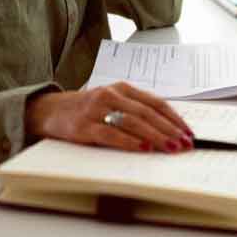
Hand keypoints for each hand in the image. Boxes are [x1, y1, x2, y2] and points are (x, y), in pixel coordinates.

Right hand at [25, 82, 194, 152]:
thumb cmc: (86, 110)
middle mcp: (111, 95)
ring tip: (171, 147)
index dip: (174, 118)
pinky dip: (129, 142)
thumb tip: (167, 131)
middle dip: (169, 129)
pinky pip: (111, 134)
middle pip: (147, 112)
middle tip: (185, 143)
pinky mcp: (84, 126)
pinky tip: (143, 148)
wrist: (48, 110)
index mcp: (122, 88)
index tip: (188, 132)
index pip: (155, 102)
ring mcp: (96, 109)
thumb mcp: (112, 103)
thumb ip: (134, 111)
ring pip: (133, 122)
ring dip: (156, 136)